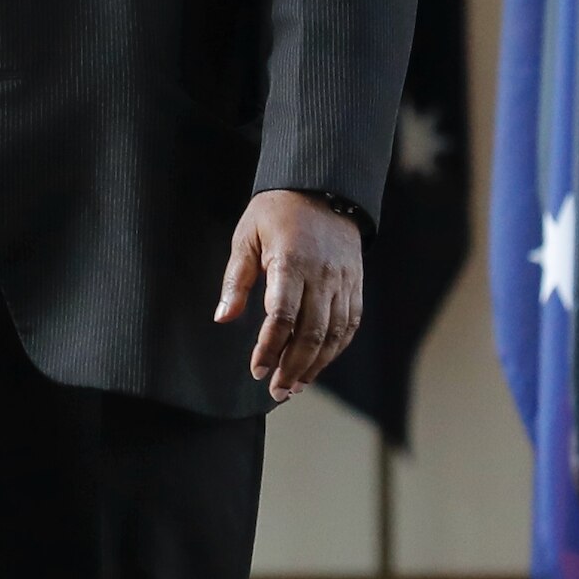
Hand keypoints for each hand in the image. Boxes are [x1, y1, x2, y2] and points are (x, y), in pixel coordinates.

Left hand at [217, 190, 365, 404]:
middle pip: (311, 334)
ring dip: (315, 365)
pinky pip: (349, 324)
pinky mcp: (355, 284)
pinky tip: (318, 364)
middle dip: (292, 368)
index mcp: (292, 262)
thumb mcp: (246, 237)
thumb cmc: (276, 211)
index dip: (268, 348)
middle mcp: (323, 275)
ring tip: (295, 386)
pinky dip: (335, 349)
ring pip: (334, 335)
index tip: (256, 369)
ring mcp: (343, 281)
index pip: (282, 317)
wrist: (323, 186)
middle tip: (276, 391)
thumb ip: (236, 280)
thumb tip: (224, 318)